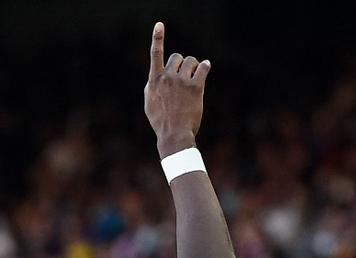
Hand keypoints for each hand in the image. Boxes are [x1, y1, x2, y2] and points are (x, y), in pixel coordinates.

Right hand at [144, 23, 210, 157]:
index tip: (159, 25)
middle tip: (184, 76)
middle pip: (178, 57)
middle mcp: (167, 78)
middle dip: (182, 64)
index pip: (155, 55)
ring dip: (194, 67)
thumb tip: (157, 75)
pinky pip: (204, 67)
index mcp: (154, 81)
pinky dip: (205, 67)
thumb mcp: (149, 103)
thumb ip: (152, 86)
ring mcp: (181, 82)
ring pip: (191, 61)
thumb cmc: (160, 121)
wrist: (173, 134)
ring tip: (193, 80)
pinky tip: (205, 70)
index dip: (157, 38)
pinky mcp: (195, 87)